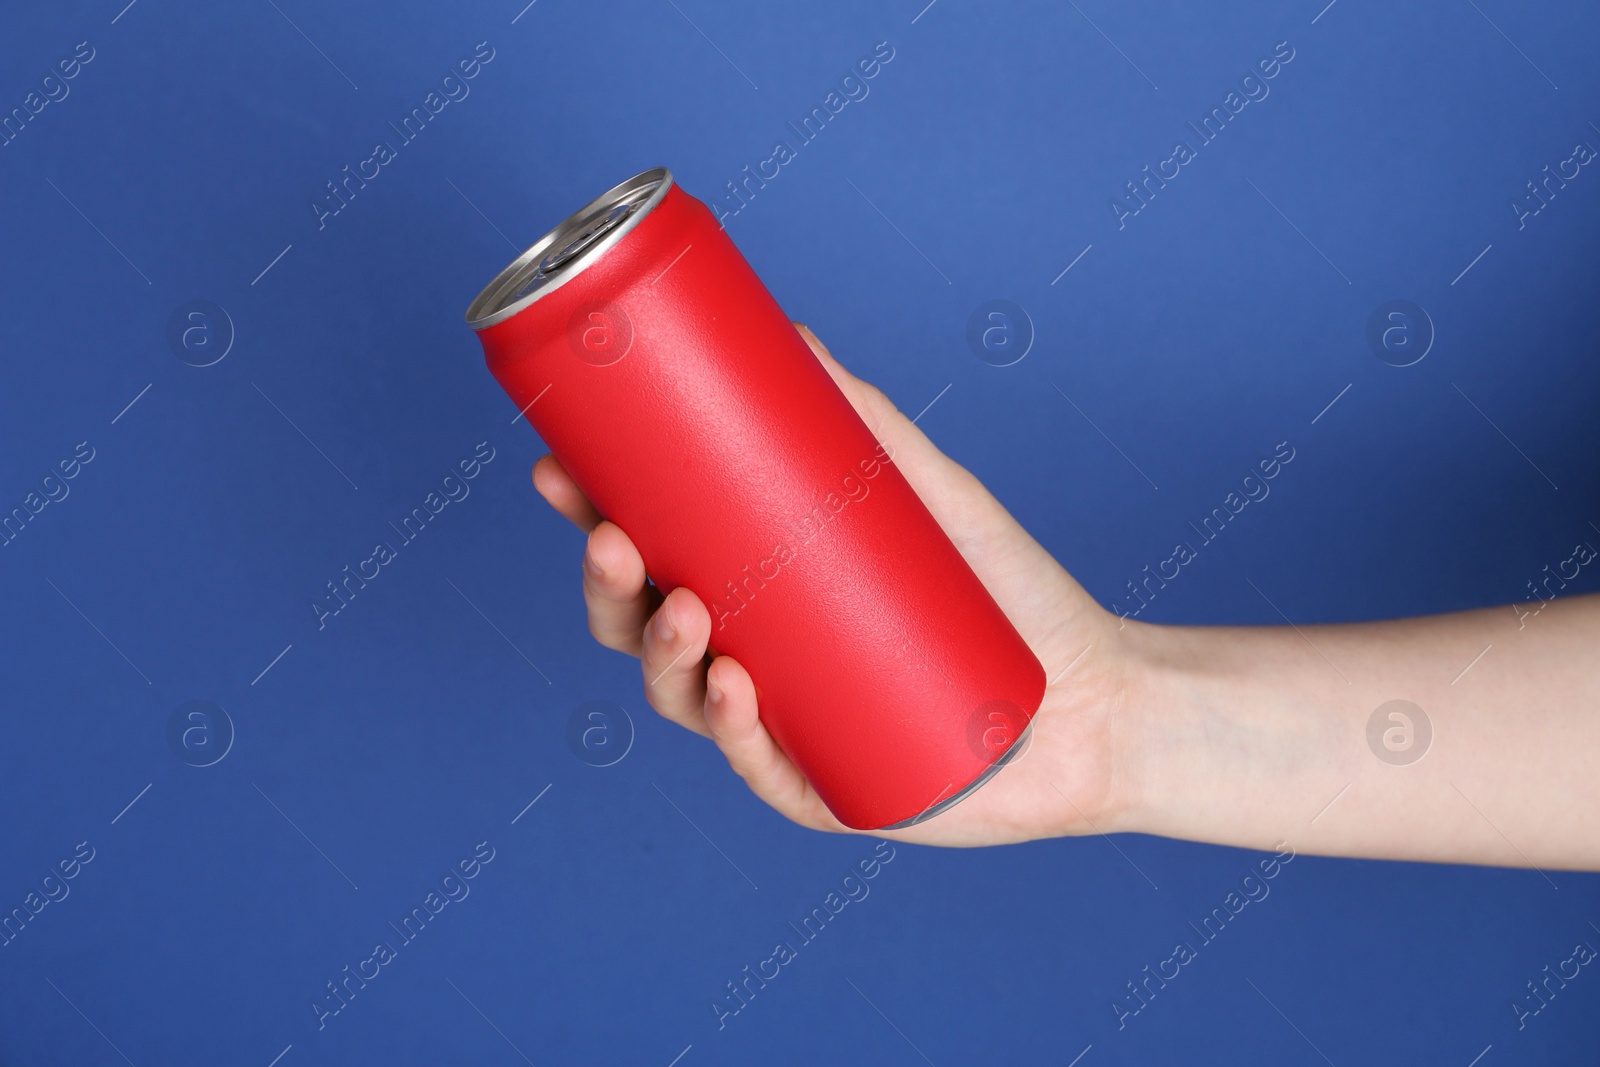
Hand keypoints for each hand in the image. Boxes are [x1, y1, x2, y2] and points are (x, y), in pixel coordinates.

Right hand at [533, 323, 1140, 845]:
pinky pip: (765, 773)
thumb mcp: (932, 497)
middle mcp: (756, 667)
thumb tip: (797, 335)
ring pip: (688, 704)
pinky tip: (736, 690)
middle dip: (608, 590)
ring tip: (688, 610)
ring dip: (663, 658)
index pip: (650, 563)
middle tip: (612, 539)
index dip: (591, 522)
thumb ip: (866, 423)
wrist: (1095, 698)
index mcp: (758, 601)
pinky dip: (739, 735)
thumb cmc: (1006, 597)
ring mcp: (787, 734)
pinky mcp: (832, 794)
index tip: (557, 469)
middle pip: (643, 635)